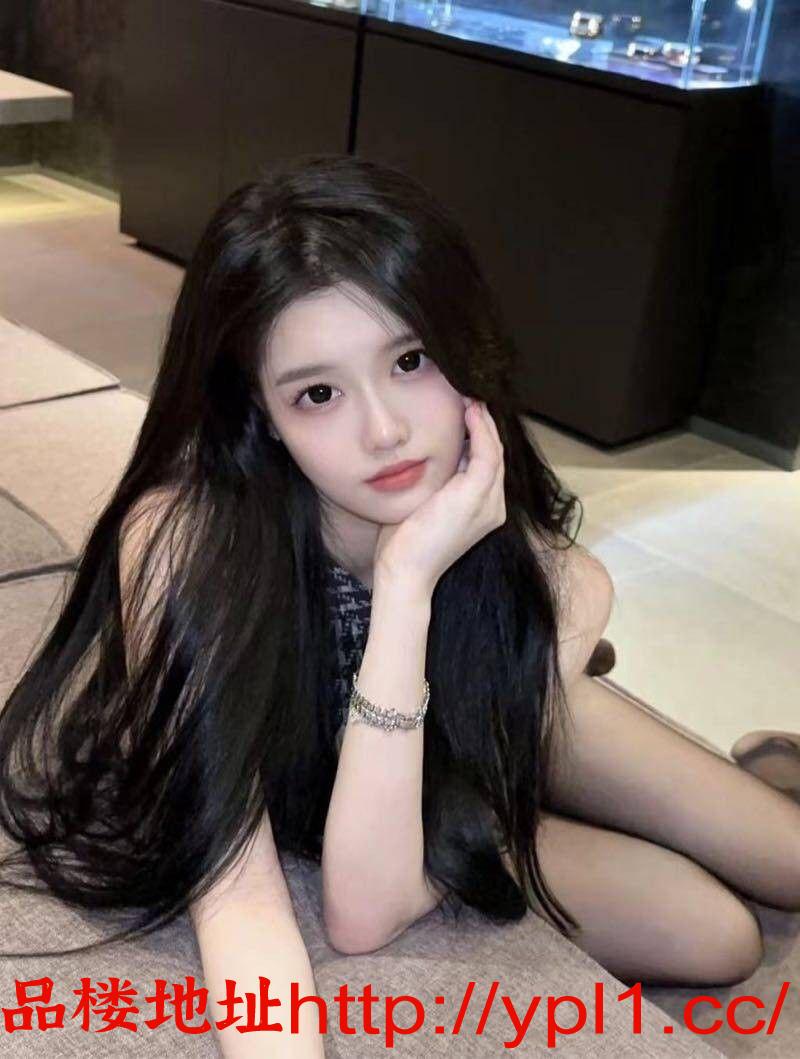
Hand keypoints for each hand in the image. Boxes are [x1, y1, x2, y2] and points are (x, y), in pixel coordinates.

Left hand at [373, 399, 505, 597]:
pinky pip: (487, 453)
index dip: (479, 436)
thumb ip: (434, 483)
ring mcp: (489, 504)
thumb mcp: (424, 505)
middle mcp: (493, 507)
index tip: (464, 412)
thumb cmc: (405, 544)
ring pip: (495, 451)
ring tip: (470, 397)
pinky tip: (469, 411)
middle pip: (495, 455)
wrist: (405, 572)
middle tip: (470, 396)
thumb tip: (428, 455)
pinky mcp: (477, 497)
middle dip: (484, 424)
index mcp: (482, 510)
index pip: (485, 465)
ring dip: (484, 421)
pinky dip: (480, 429)